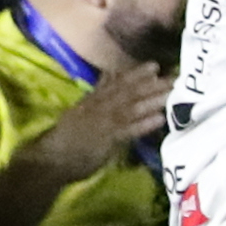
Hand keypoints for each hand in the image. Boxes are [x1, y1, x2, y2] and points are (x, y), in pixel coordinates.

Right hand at [21, 65, 169, 185]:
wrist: (49, 160)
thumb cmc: (67, 138)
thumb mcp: (80, 110)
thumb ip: (97, 93)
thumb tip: (110, 75)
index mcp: (92, 101)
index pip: (116, 83)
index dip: (136, 74)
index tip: (155, 65)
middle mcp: (98, 108)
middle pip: (129, 92)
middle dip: (152, 84)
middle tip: (175, 76)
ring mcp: (102, 123)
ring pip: (131, 108)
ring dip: (153, 100)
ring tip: (173, 92)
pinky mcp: (105, 141)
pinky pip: (128, 131)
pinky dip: (144, 124)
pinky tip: (160, 119)